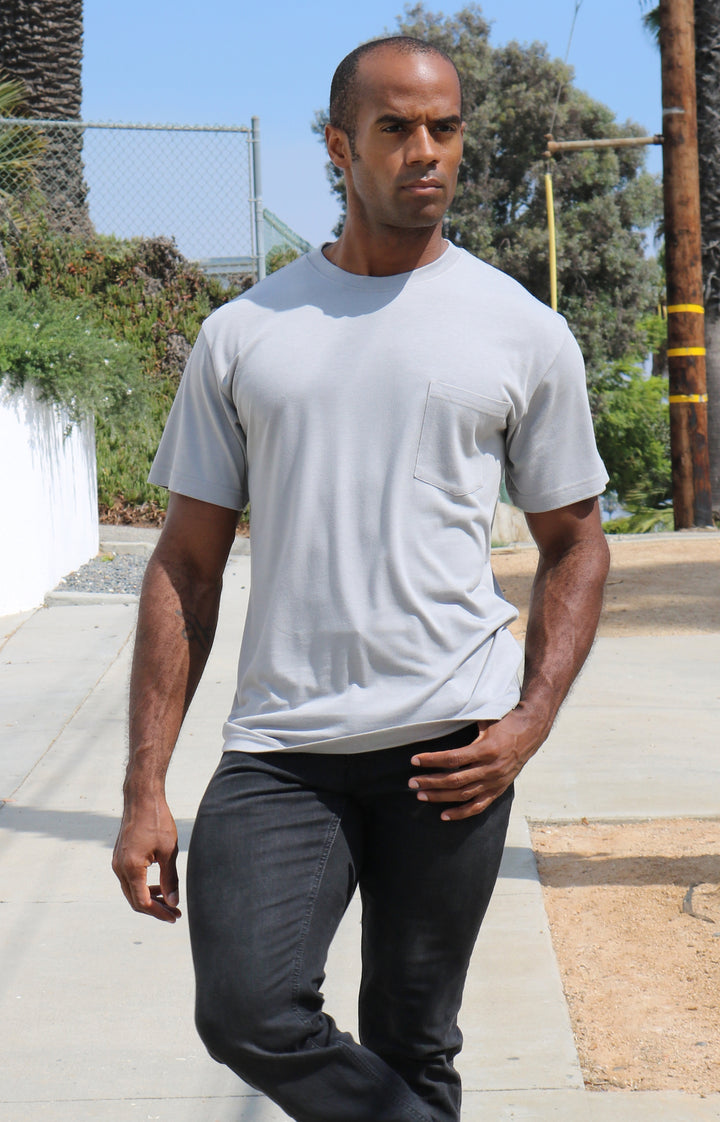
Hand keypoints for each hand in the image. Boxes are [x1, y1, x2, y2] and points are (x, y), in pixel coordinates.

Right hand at [112, 795, 181, 922]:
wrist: (141, 798)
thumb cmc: (157, 821)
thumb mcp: (168, 851)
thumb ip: (170, 879)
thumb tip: (173, 902)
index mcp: (131, 868)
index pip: (142, 902)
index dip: (159, 913)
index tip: (174, 917)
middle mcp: (119, 868)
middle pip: (135, 900)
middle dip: (155, 909)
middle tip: (175, 913)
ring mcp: (117, 862)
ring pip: (131, 891)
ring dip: (149, 898)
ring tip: (169, 901)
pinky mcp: (119, 857)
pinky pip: (129, 879)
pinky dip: (143, 886)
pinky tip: (158, 885)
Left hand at [408, 709, 541, 820]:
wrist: (531, 731)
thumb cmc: (504, 722)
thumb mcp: (485, 720)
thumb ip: (465, 726)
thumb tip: (437, 722)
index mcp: (486, 749)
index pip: (452, 759)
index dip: (432, 760)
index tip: (414, 760)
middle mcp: (490, 768)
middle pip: (454, 779)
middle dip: (430, 781)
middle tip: (412, 782)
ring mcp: (495, 782)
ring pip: (463, 794)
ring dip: (440, 796)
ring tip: (421, 794)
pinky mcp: (498, 790)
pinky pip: (478, 806)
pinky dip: (461, 813)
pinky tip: (444, 815)